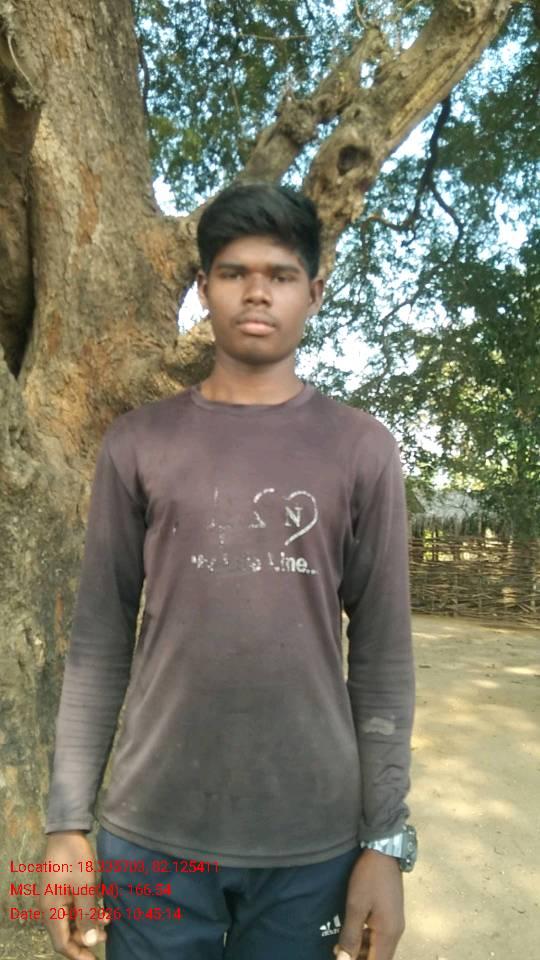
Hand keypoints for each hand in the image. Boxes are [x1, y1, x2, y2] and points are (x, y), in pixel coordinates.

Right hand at [39, 831, 109, 958]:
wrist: (66, 831)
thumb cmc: (75, 859)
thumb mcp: (85, 888)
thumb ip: (87, 916)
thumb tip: (90, 942)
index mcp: (51, 911)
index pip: (62, 944)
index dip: (78, 954)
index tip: (95, 959)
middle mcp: (49, 909)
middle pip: (65, 934)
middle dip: (85, 938)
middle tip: (106, 936)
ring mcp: (54, 899)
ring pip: (70, 921)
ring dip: (87, 924)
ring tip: (107, 920)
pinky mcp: (61, 890)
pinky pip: (72, 908)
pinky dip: (85, 912)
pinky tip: (101, 908)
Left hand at [333, 849, 404, 959]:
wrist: (384, 851)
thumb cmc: (368, 878)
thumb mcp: (355, 906)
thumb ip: (350, 936)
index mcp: (388, 934)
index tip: (345, 959)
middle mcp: (396, 933)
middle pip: (380, 957)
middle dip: (360, 958)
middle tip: (340, 952)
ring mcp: (395, 924)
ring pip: (380, 948)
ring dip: (363, 950)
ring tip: (342, 945)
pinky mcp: (392, 915)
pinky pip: (380, 937)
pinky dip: (367, 940)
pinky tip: (353, 932)